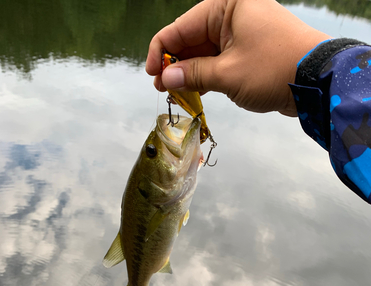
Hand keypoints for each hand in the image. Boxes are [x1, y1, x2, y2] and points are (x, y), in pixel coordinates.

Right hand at [145, 0, 329, 116]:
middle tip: (162, 89)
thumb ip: (193, 75)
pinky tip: (194, 91)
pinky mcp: (248, 50)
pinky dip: (206, 75)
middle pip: (190, 39)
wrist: (316, 80)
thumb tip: (166, 79)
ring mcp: (241, 32)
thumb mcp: (227, 74)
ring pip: (204, 52)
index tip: (151, 76)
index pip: (179, 28)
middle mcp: (231, 14)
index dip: (160, 52)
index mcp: (224, 6)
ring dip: (190, 73)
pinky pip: (219, 60)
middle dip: (175, 65)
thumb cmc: (272, 69)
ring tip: (175, 94)